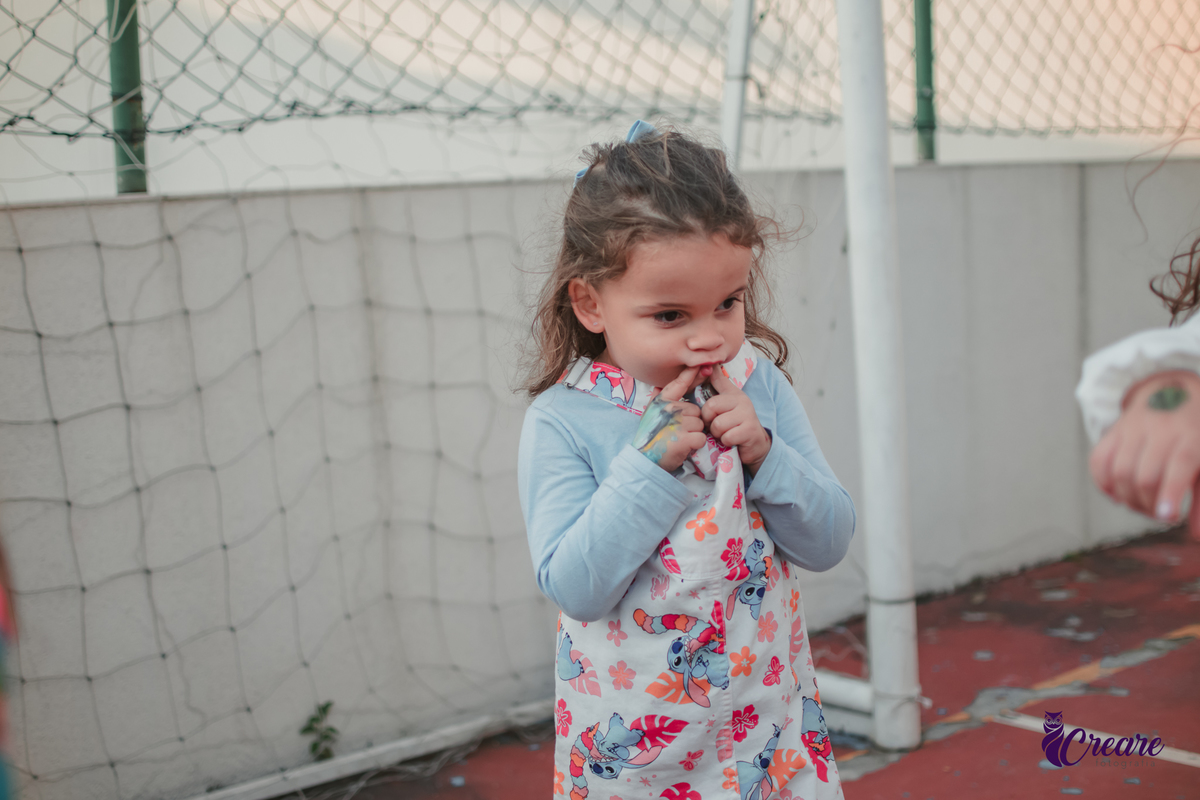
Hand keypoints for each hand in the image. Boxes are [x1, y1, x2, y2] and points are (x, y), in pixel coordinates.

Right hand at [631, 366, 706, 471]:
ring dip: (694, 433)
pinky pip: (701, 437)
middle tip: (679, 432)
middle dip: (692, 422)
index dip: (691, 373)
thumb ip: (657, 401)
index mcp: (661, 402)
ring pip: (700, 424)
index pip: (679, 384)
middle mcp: (669, 409)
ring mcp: (677, 423)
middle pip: (696, 410)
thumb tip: (659, 387)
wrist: (644, 460)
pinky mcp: (684, 438)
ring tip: (681, 440)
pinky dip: (696, 444)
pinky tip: (685, 447)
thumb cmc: (649, 437)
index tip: (702, 366)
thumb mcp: (649, 415)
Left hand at [700, 363, 771, 473]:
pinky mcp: (750, 431)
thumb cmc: (737, 424)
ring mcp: (748, 415)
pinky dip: (727, 442)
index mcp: (734, 393)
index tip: (711, 412)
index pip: (713, 389)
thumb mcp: (728, 401)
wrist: (756, 444)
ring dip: (718, 434)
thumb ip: (719, 384)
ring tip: (726, 433)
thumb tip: (711, 365)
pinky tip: (733, 440)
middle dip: (709, 421)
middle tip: (717, 427)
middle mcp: (742, 401)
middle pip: (711, 407)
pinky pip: (727, 436)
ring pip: (718, 424)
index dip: (706, 408)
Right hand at [1089, 369, 1199, 536]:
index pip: (1178, 466)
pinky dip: (1103, 484)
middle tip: (1158, 514)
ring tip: (1141, 506)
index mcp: (1192, 435)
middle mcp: (1161, 428)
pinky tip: (1117, 494)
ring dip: (1127, 499)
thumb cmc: (1197, 433)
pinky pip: (1098, 461)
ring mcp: (1133, 428)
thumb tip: (1197, 536)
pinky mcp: (1113, 430)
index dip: (1170, 494)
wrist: (1174, 387)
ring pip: (1119, 472)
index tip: (1166, 517)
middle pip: (1144, 476)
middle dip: (1148, 504)